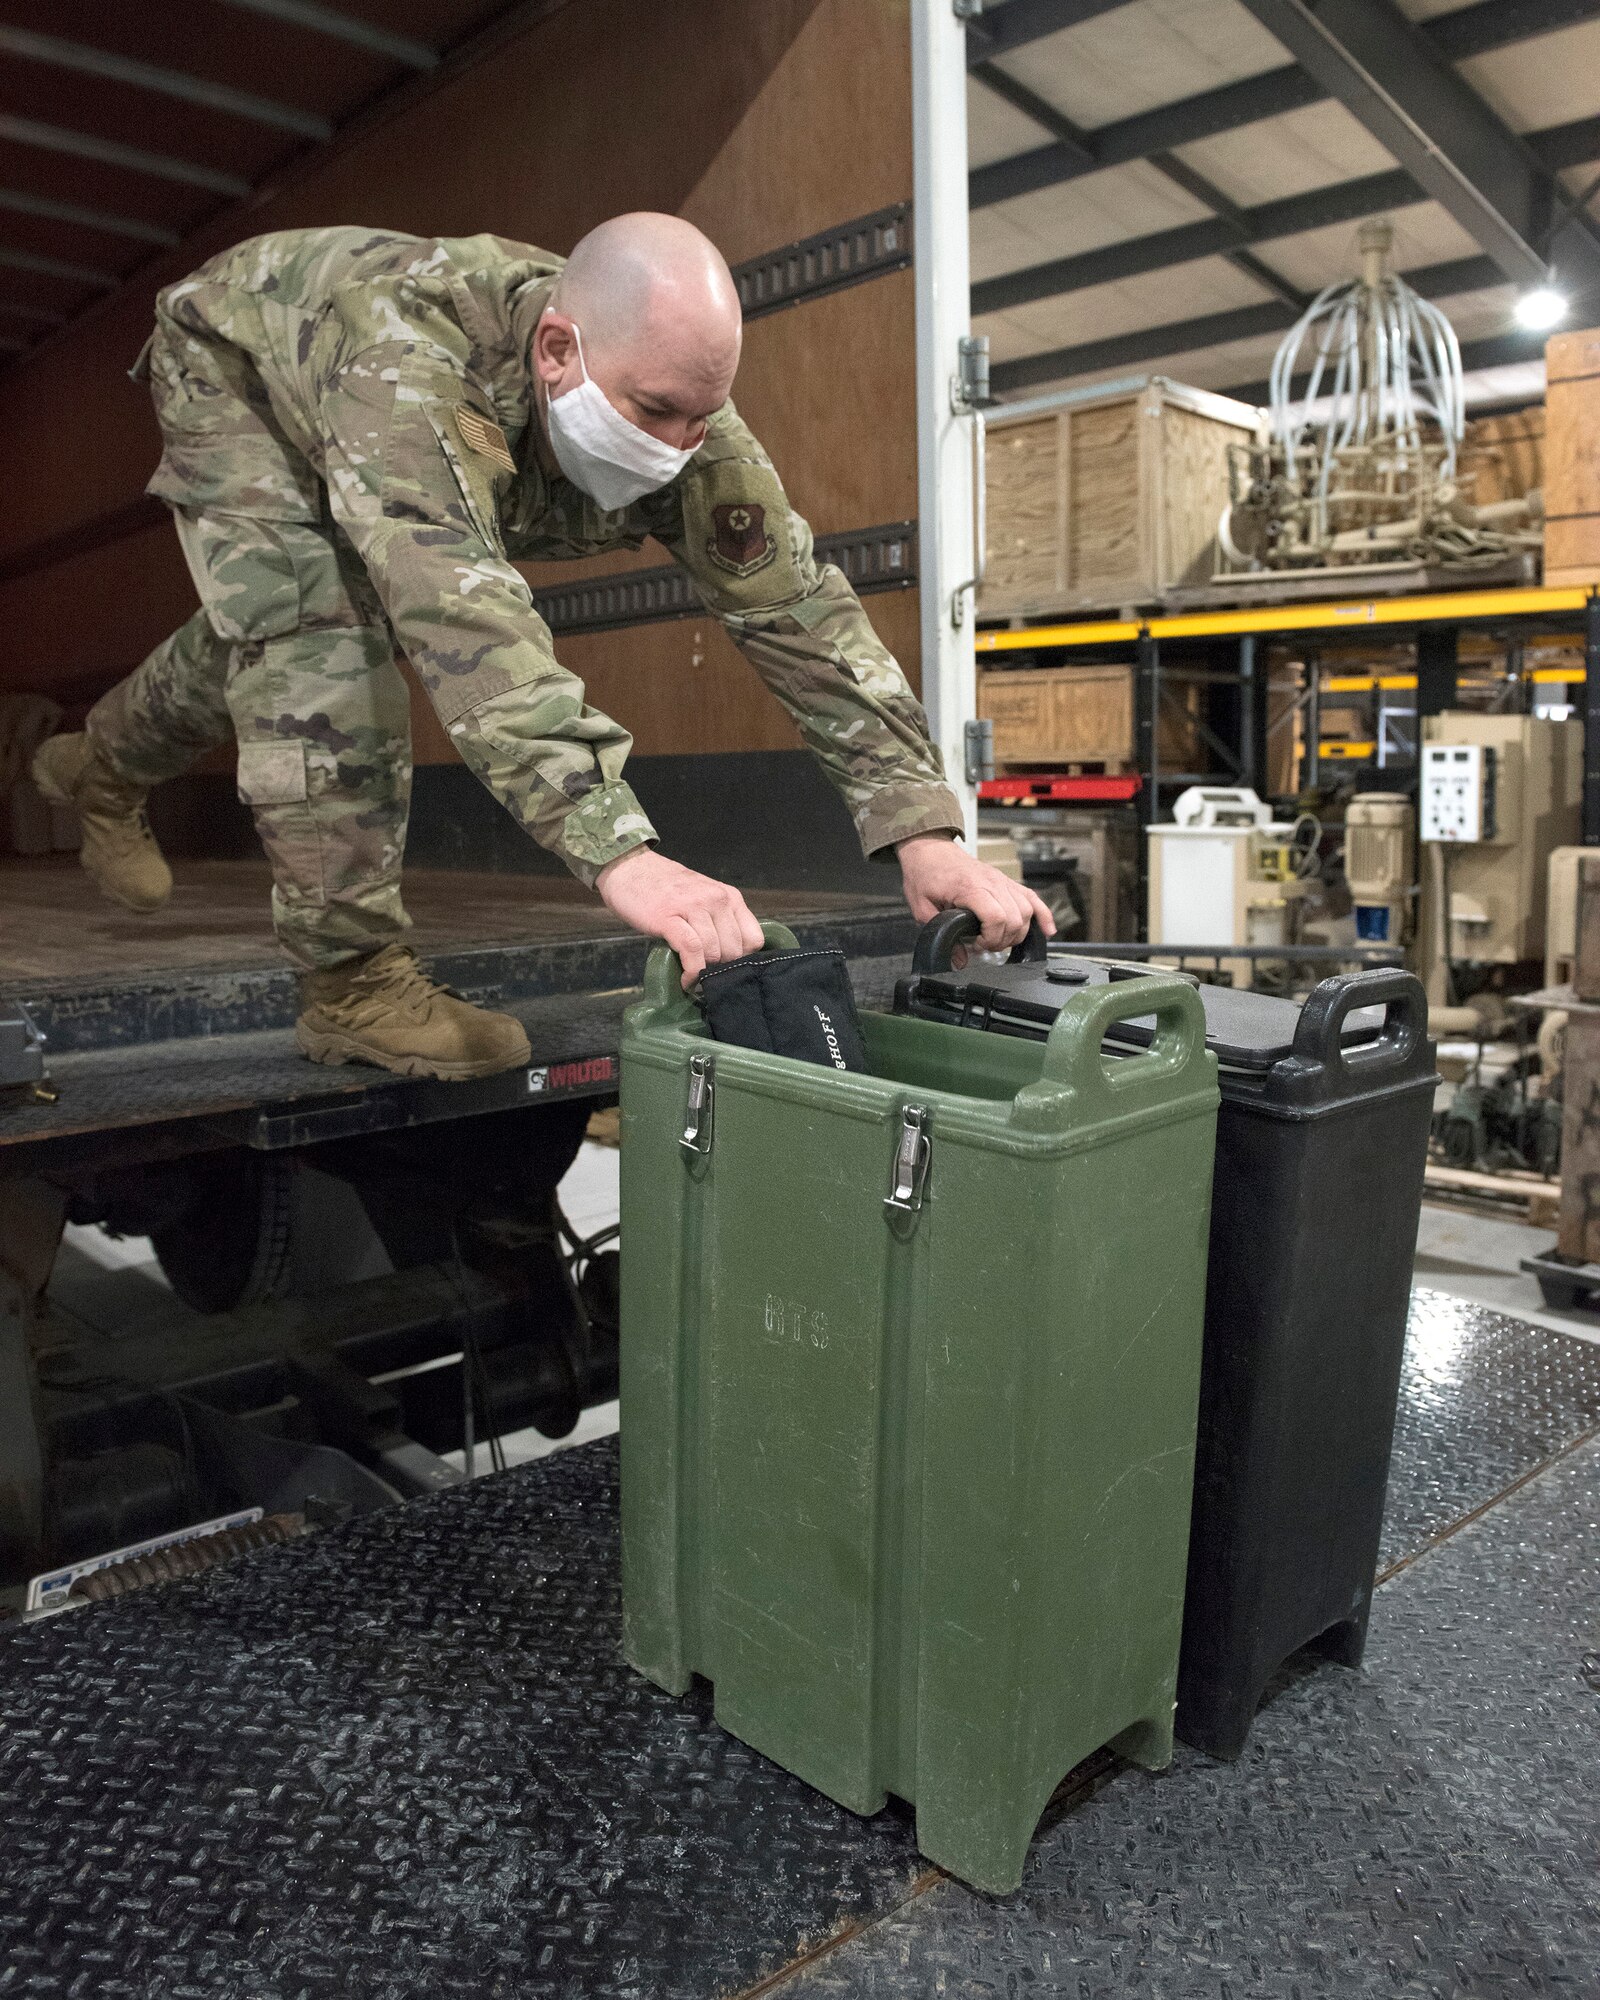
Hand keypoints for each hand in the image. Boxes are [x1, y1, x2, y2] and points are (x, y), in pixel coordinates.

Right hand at [596, 846, 763, 986]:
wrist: (629, 867)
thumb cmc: (665, 887)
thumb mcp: (703, 896)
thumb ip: (719, 919)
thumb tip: (730, 957)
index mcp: (728, 895)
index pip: (754, 938)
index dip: (742, 958)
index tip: (726, 966)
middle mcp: (716, 899)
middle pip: (734, 950)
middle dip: (720, 968)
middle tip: (705, 974)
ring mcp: (693, 906)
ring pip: (713, 951)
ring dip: (704, 973)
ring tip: (694, 978)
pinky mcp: (669, 917)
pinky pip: (692, 950)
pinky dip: (691, 971)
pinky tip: (685, 979)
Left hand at [896, 833, 1054, 961]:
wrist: (931, 850)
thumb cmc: (926, 874)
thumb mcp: (922, 909)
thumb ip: (940, 935)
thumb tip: (960, 960)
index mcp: (970, 888)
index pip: (997, 918)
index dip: (991, 939)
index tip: (978, 945)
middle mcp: (992, 883)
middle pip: (1015, 918)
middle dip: (1003, 940)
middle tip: (986, 945)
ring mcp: (1002, 881)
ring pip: (1027, 911)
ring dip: (1019, 932)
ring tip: (1000, 939)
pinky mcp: (1007, 881)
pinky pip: (1033, 898)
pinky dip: (1044, 915)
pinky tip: (1048, 930)